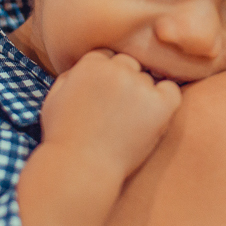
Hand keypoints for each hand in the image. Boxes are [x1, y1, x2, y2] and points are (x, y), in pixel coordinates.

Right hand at [39, 50, 181, 181]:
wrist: (81, 169)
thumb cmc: (64, 138)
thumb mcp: (54, 99)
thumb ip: (71, 76)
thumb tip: (87, 66)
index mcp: (91, 65)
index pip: (107, 56)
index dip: (105, 77)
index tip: (103, 97)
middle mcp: (117, 70)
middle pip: (129, 64)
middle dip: (123, 82)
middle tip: (117, 111)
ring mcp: (140, 87)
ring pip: (148, 80)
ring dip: (142, 95)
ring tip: (128, 124)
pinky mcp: (160, 105)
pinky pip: (172, 91)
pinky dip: (166, 100)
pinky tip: (153, 118)